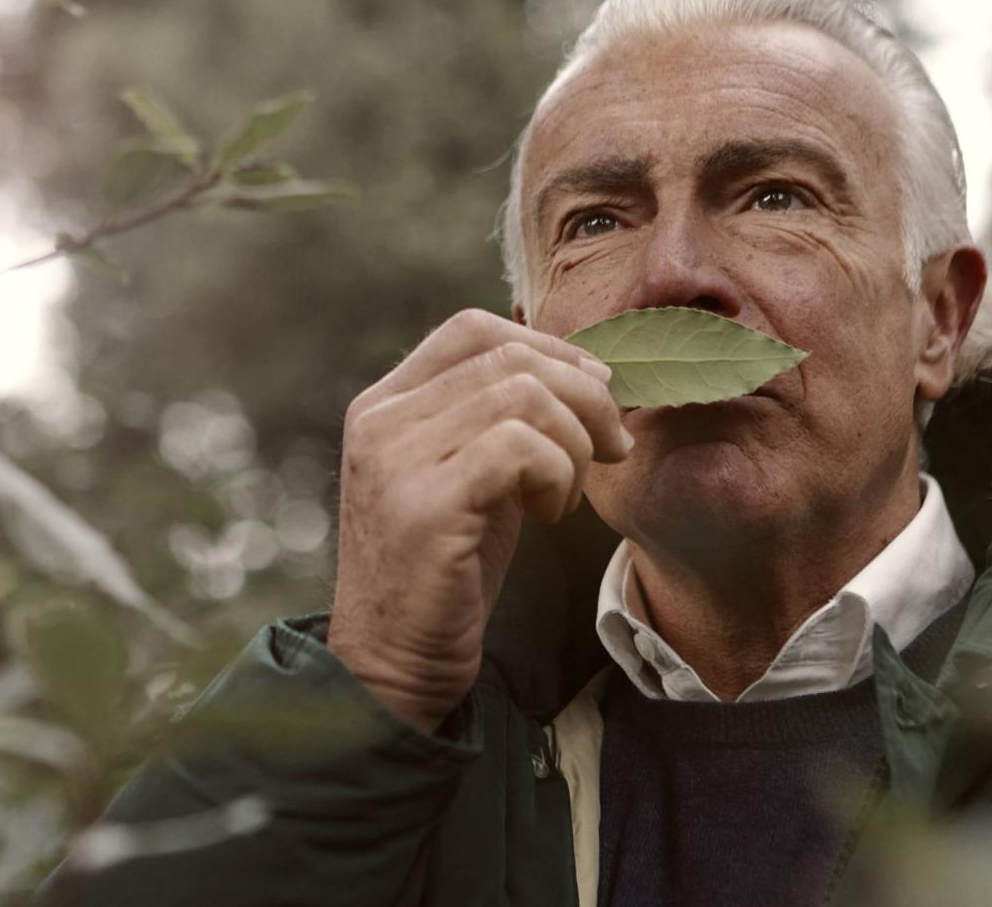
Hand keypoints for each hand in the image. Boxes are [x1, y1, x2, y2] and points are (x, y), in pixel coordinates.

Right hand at [326, 309, 632, 732]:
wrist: (393, 663)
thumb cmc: (447, 569)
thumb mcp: (471, 474)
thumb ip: (502, 419)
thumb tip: (588, 371)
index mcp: (386, 403)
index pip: (473, 328)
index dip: (548, 348)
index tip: (593, 393)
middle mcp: (381, 419)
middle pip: (509, 355)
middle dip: (583, 395)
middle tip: (610, 446)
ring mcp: (395, 458)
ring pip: (523, 395)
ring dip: (573, 443)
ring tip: (565, 495)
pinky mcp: (423, 504)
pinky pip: (520, 448)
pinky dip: (556, 476)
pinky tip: (548, 515)